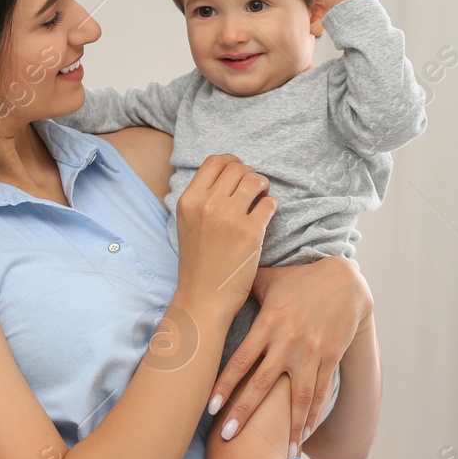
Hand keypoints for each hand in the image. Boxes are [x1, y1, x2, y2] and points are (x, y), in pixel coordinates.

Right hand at [173, 154, 273, 309]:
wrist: (204, 297)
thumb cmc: (198, 263)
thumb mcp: (186, 224)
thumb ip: (201, 199)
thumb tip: (226, 174)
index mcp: (189, 201)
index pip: (214, 161)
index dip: (231, 162)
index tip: (239, 172)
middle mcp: (208, 205)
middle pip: (237, 167)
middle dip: (249, 173)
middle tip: (253, 187)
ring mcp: (230, 217)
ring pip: (254, 180)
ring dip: (262, 185)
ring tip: (262, 196)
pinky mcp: (251, 232)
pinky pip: (269, 203)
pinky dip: (271, 205)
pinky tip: (266, 215)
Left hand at [207, 257, 372, 449]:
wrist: (345, 281)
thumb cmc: (301, 279)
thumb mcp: (269, 279)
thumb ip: (241, 286)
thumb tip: (213, 285)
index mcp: (269, 323)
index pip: (241, 359)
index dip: (224, 384)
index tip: (210, 408)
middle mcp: (289, 342)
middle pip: (262, 383)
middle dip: (243, 411)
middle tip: (227, 436)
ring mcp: (312, 352)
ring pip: (297, 396)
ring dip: (289, 426)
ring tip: (283, 453)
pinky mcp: (330, 357)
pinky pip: (321, 392)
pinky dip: (313, 415)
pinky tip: (305, 436)